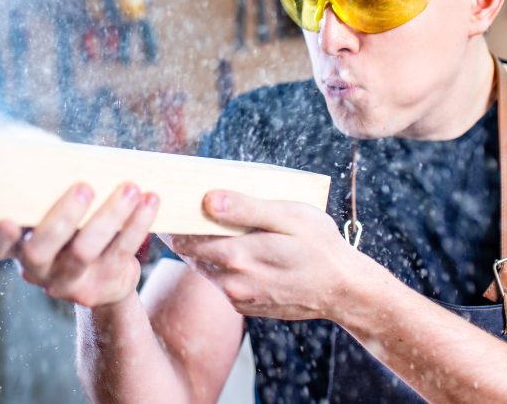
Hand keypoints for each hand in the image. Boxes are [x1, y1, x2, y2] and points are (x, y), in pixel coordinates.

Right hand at [0, 182, 159, 307]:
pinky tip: (150, 201)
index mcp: (15, 244)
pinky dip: (138, 224)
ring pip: (84, 252)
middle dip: (62, 217)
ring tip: (130, 187)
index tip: (6, 220)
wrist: (103, 274)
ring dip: (110, 216)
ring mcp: (66, 282)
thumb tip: (46, 144)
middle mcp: (35, 268)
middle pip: (39, 249)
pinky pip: (121, 254)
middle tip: (84, 187)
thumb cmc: (71, 219)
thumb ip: (43, 177)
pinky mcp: (101, 287)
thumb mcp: (52, 201)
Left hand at [162, 190, 363, 321]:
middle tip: (173, 206)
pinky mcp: (245, 306)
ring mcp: (237, 297)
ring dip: (200, 247)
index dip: (172, 218)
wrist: (343, 290)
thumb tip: (209, 199)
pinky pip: (221, 281)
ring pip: (204, 267)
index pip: (186, 236)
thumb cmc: (319, 245)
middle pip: (190, 252)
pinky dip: (218, 263)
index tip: (163, 200)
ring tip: (199, 222)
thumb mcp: (290, 216)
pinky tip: (227, 246)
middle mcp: (232, 281)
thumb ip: (248, 208)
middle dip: (181, 230)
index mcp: (239, 255)